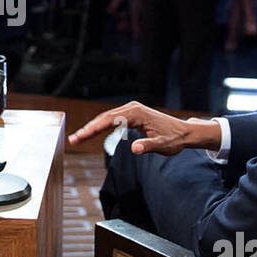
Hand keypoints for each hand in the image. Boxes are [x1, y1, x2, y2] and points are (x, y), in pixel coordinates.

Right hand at [68, 101, 221, 156]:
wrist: (184, 133)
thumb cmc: (174, 139)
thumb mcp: (163, 146)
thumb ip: (148, 147)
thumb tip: (135, 149)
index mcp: (137, 113)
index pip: (109, 120)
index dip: (93, 129)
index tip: (81, 137)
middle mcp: (132, 108)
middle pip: (104, 117)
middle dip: (87, 128)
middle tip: (72, 140)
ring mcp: (131, 110)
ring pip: (106, 118)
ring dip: (92, 127)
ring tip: (77, 138)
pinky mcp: (131, 115)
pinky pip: (112, 119)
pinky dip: (100, 126)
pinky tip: (91, 133)